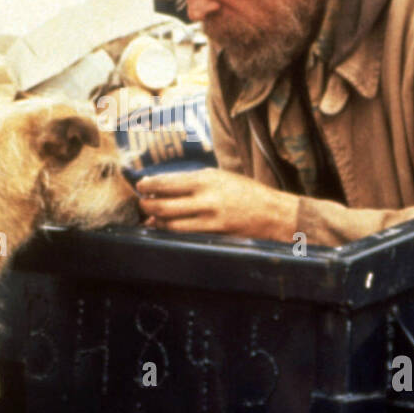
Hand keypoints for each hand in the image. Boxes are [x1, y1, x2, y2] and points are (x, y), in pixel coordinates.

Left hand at [136, 168, 299, 242]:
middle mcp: (206, 197)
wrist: (273, 213)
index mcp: (207, 178)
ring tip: (150, 218)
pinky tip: (164, 229)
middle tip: (142, 204)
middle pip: (163, 204)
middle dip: (146, 205)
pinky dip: (170, 232)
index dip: (148, 185)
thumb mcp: (221, 177)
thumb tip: (164, 190)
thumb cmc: (245, 192)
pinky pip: (184, 235)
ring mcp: (210, 218)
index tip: (140, 185)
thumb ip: (194, 183)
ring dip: (155, 221)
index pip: (167, 181)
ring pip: (170, 224)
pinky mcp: (214, 235)